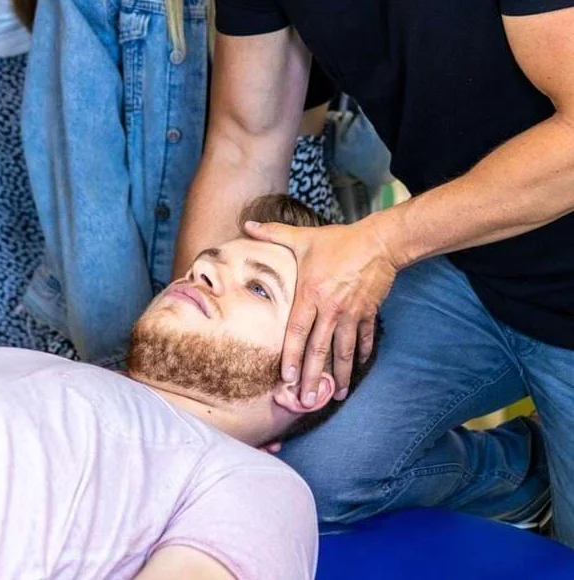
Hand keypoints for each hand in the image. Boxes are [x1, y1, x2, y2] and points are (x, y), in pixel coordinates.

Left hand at [245, 217, 397, 404]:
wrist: (378, 242)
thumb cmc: (337, 241)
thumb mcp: (303, 237)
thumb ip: (273, 233)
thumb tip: (247, 224)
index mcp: (310, 294)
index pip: (297, 331)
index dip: (290, 355)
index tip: (286, 377)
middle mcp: (330, 309)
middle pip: (319, 349)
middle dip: (312, 376)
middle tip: (306, 399)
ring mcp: (351, 314)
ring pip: (344, 351)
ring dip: (339, 375)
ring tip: (336, 395)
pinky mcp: (368, 313)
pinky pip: (364, 339)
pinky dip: (361, 355)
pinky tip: (357, 368)